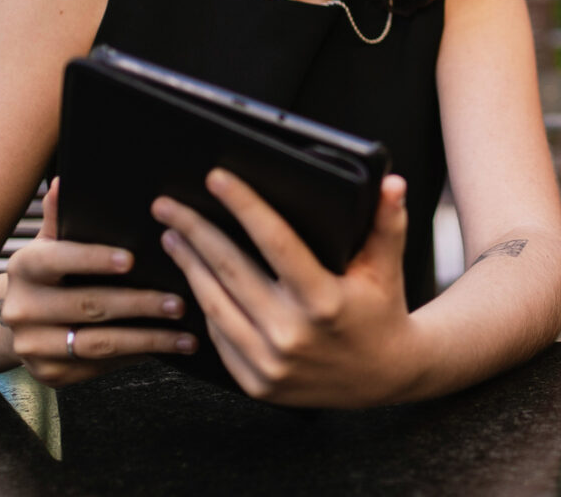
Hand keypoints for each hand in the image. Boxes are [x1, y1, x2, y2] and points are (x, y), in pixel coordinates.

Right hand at [1, 177, 196, 385]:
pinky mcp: (50, 374)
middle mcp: (21, 309)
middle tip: (179, 301)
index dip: (93, 259)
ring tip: (185, 334)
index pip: (59, 260)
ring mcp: (33, 347)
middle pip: (87, 306)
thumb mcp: (51, 244)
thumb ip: (62, 217)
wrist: (15, 322)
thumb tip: (68, 182)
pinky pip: (99, 368)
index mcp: (23, 268)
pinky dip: (136, 357)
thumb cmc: (50, 274)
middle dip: (138, 304)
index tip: (131, 259)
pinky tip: (165, 348)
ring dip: (147, 339)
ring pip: (98, 344)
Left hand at [152, 169, 422, 406]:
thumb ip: (387, 222)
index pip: (275, 241)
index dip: (244, 205)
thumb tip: (391, 183)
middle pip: (231, 269)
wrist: (384, 378)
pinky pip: (219, 337)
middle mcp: (292, 333)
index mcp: (324, 300)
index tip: (217, 178)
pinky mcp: (256, 383)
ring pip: (215, 303)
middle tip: (168, 204)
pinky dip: (204, 304)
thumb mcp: (386, 267)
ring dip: (189, 266)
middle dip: (195, 231)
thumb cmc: (382, 312)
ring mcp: (270, 363)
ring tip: (173, 235)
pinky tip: (194, 279)